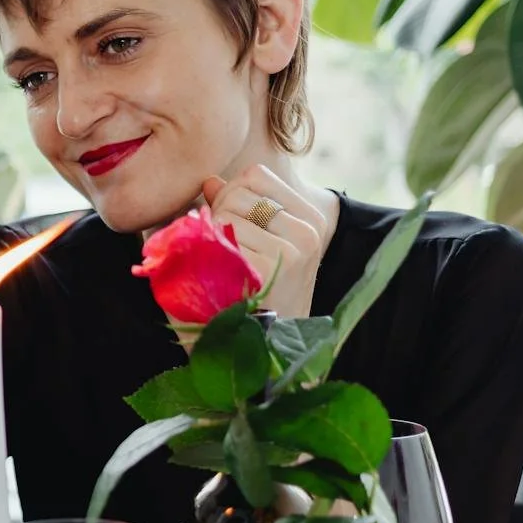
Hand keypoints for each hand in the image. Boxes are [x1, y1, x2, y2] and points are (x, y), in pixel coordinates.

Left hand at [203, 167, 330, 318]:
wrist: (268, 346)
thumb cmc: (261, 291)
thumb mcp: (261, 244)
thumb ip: (237, 207)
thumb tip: (210, 180)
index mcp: (312, 218)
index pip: (256, 176)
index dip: (232, 193)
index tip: (231, 223)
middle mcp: (309, 230)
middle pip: (238, 192)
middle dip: (218, 214)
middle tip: (221, 248)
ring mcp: (293, 249)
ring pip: (226, 213)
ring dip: (212, 236)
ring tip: (223, 264)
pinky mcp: (270, 267)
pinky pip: (222, 238)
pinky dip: (210, 253)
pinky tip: (221, 276)